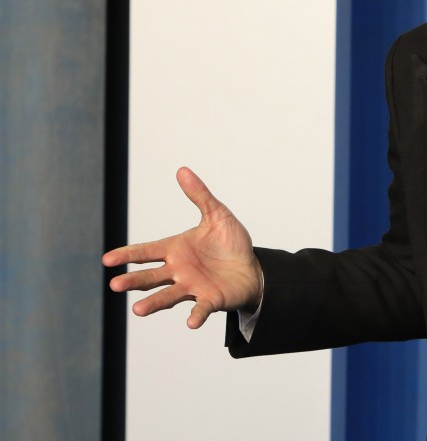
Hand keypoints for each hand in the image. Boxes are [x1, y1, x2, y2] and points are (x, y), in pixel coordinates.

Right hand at [102, 167, 263, 328]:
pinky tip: (191, 323)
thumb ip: (199, 196)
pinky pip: (201, 309)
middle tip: (116, 285)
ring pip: (168, 296)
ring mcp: (192, 287)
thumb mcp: (217, 215)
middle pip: (151, 276)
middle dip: (134, 280)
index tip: (107, 260)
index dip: (127, 255)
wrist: (253, 268)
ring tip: (138, 310)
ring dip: (154, 303)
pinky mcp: (210, 300)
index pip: (146, 251)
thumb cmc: (231, 244)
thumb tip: (182, 170)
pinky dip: (196, 316)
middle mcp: (178, 271)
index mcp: (176, 249)